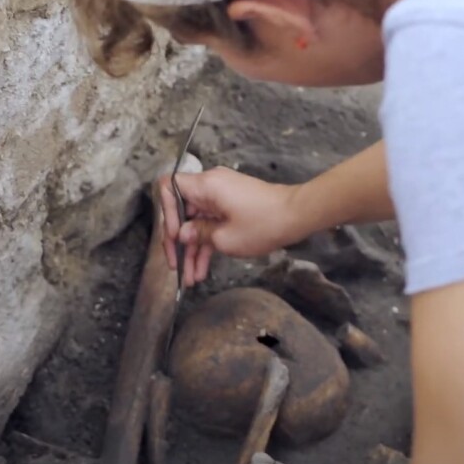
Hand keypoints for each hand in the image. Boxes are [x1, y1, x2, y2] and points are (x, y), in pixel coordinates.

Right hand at [157, 167, 302, 286]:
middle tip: (175, 266)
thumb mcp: (225, 238)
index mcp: (206, 185)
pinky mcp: (231, 206)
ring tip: (190, 278)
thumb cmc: (263, 224)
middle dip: (177, 241)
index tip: (175, 237)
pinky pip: (211, 224)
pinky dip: (206, 244)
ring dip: (192, 249)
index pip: (169, 186)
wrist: (297, 215)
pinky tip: (201, 270)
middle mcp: (210, 186)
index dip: (166, 213)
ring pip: (196, 222)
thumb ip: (198, 234)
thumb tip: (182, 234)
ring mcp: (221, 196)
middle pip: (181, 210)